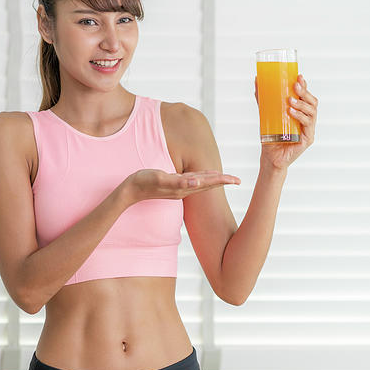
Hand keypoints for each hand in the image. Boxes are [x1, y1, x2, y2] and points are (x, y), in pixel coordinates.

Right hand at [124, 168, 240, 203]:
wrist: (130, 191)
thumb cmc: (144, 182)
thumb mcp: (161, 179)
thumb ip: (179, 181)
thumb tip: (197, 182)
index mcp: (185, 187)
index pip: (208, 182)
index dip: (223, 180)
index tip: (237, 180)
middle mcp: (184, 189)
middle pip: (208, 184)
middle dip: (223, 181)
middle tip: (238, 180)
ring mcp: (179, 189)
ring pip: (202, 184)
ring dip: (214, 180)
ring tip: (226, 178)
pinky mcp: (173, 186)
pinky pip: (193, 182)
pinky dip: (202, 179)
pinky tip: (203, 177)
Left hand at [254, 74, 317, 171]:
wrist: (270, 156)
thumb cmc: (270, 136)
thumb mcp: (266, 113)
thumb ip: (263, 98)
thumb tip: (257, 79)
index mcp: (301, 112)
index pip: (306, 96)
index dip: (305, 86)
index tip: (299, 76)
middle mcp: (307, 120)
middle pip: (312, 102)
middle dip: (305, 92)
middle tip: (295, 85)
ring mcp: (309, 129)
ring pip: (312, 112)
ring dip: (302, 104)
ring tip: (290, 100)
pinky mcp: (308, 139)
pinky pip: (308, 124)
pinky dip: (300, 116)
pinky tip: (291, 112)